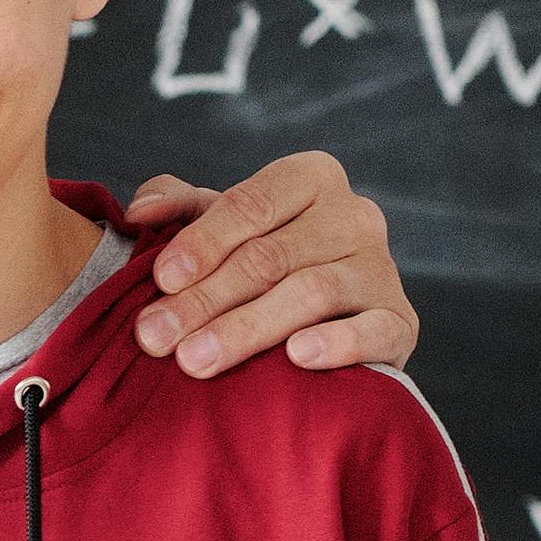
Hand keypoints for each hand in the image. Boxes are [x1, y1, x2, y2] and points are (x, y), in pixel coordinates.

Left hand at [120, 152, 414, 376]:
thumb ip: (180, 210)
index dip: (203, 241)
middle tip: (156, 337)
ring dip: (247, 328)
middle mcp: (353, 216)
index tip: (161, 279)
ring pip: (312, 293)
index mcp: (310, 179)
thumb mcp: (221, 228)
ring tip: (195, 360)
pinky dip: (336, 343)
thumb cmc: (262, 264)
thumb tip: (139, 211)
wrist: (331, 321)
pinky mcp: (401, 322)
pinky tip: (296, 357)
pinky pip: (373, 330)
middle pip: (271, 256)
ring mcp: (381, 268)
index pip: (251, 204)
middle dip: (206, 299)